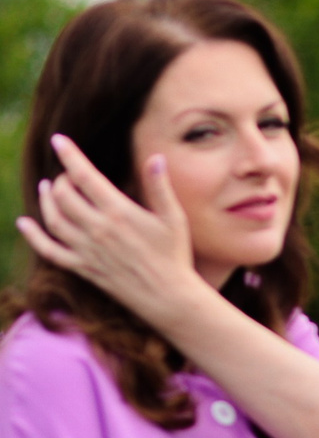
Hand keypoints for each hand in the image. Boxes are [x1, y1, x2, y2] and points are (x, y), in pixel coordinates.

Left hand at [15, 134, 208, 329]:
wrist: (169, 297)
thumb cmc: (174, 255)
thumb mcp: (173, 218)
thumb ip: (160, 187)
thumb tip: (155, 158)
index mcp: (119, 212)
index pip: (84, 176)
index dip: (69, 154)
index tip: (58, 140)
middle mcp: (98, 229)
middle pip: (63, 195)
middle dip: (61, 179)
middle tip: (67, 176)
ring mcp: (87, 250)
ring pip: (53, 218)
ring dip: (45, 200)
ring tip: (46, 189)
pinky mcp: (83, 267)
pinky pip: (50, 250)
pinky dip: (33, 236)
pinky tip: (24, 223)